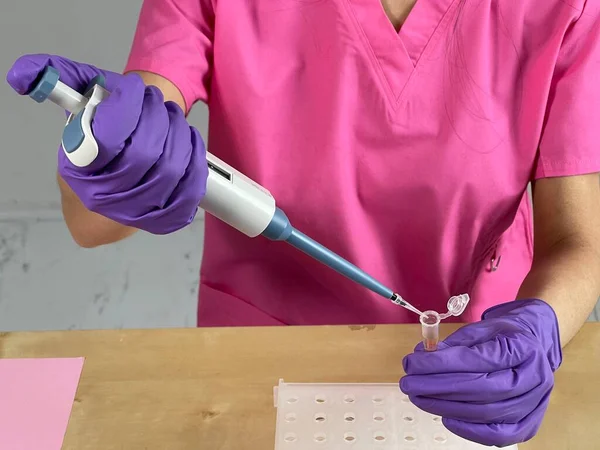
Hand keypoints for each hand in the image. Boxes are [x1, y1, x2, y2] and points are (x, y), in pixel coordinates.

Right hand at [6, 54, 207, 233]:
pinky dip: (195, 163)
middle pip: (145, 154)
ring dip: (180, 136)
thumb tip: (24, 74)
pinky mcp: (162, 219)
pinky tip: (188, 145)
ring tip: (173, 121)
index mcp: (77, 168)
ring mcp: (134, 212)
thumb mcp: (79, 104)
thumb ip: (58, 80)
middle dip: (159, 119)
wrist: (113, 181)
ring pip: (171, 170)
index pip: (107, 138)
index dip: (127, 107)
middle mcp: (102, 197)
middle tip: (158, 104)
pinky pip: (188, 193)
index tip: (135, 90)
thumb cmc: (99, 138)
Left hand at [400, 299, 561, 446]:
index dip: (440, 364)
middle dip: (438, 388)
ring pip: (486, 413)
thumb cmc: (504, 335)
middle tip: (409, 383)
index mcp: (522, 347)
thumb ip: (454, 345)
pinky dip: (468, 429)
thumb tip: (421, 357)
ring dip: (445, 407)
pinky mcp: (529, 424)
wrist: (536, 345)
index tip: (412, 363)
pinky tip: (445, 417)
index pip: (476, 360)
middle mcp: (534, 378)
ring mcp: (534, 404)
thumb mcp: (482, 328)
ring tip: (418, 397)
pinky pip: (497, 435)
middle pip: (481, 389)